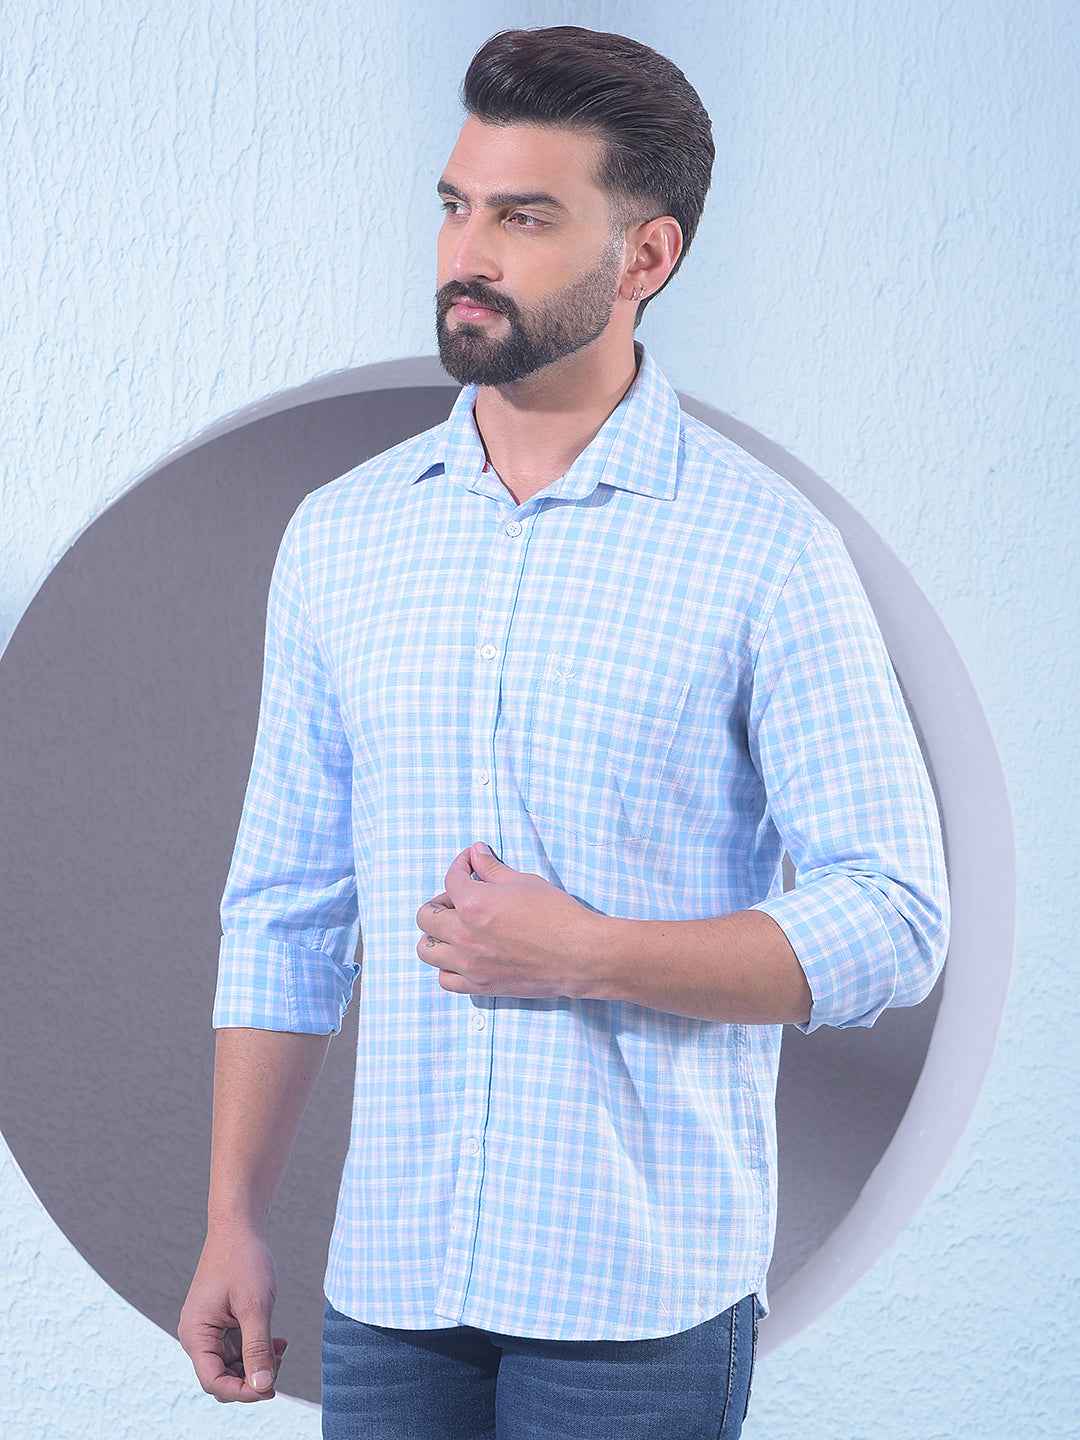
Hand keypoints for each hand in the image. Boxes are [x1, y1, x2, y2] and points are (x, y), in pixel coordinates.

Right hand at [178, 1226, 287, 1402]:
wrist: (239, 1226)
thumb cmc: (244, 1260)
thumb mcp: (255, 1306)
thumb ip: (258, 1348)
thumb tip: (263, 1387)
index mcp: (196, 1335)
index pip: (214, 1381)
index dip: (242, 1391)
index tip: (271, 1388)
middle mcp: (197, 1336)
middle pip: (222, 1377)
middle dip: (251, 1377)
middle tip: (280, 1362)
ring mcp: (208, 1329)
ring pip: (232, 1364)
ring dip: (257, 1363)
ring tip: (282, 1349)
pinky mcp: (220, 1321)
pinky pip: (237, 1347)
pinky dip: (257, 1349)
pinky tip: (278, 1342)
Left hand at [415, 843, 601, 999]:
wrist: (579, 955)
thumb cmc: (556, 914)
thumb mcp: (524, 882)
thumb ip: (492, 869)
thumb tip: (476, 853)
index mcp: (474, 904)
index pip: (450, 879)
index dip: (460, 865)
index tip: (469, 864)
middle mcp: (464, 935)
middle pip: (426, 916)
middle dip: (440, 901)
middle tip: (459, 899)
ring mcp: (469, 964)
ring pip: (427, 950)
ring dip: (436, 935)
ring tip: (455, 929)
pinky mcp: (480, 985)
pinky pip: (445, 979)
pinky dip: (448, 967)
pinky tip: (464, 957)